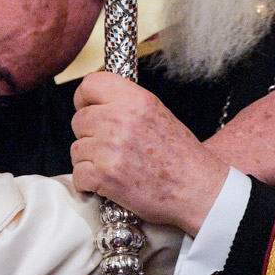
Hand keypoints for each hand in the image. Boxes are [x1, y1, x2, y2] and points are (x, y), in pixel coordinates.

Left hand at [70, 73, 227, 234]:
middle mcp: (119, 120)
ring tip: (113, 166)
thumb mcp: (157, 112)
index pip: (90, 84)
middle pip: (78, 120)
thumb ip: (125, 103)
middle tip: (107, 146)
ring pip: (76, 150)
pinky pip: (78, 175)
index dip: (84, 98)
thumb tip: (96, 102)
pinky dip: (88, 183)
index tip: (86, 107)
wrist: (197, 190)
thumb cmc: (181, 155)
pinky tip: (106, 182)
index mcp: (134, 100)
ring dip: (90, 160)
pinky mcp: (104, 176)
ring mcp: (109, 149)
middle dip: (88, 134)